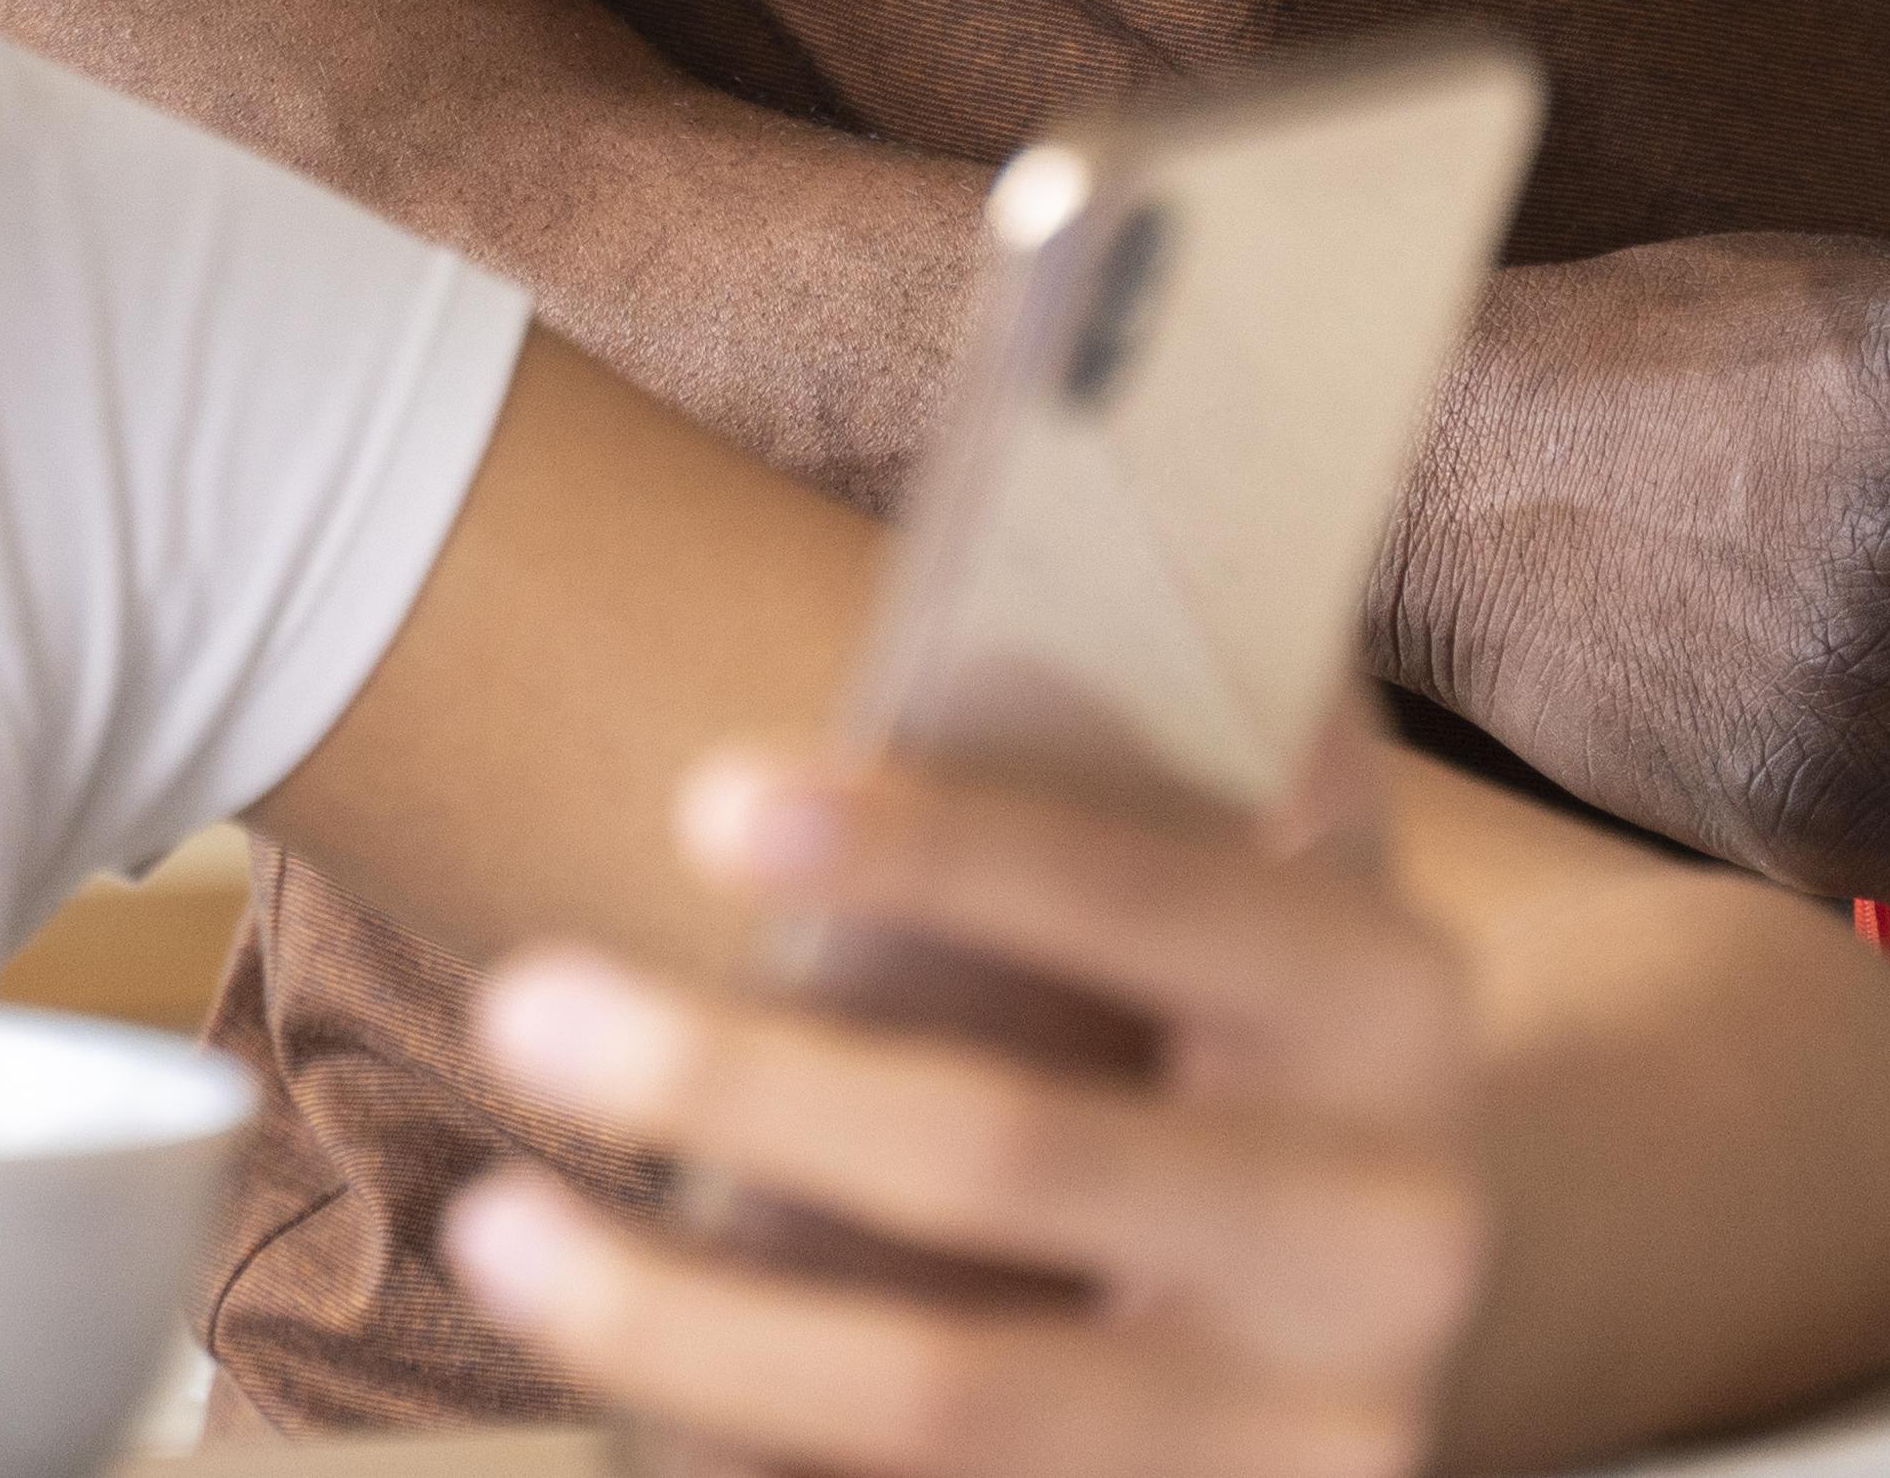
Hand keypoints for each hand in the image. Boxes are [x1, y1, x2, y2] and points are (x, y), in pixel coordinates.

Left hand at [435, 744, 1491, 1477]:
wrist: (1376, 1337)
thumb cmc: (1253, 1062)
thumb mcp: (1276, 906)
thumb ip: (1210, 750)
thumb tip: (1104, 508)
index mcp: (1397, 1008)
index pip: (1161, 900)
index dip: (942, 848)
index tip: (712, 796)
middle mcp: (1386, 1237)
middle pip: (1012, 1157)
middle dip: (741, 1080)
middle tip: (520, 1002)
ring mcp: (1301, 1442)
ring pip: (943, 1395)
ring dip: (685, 1320)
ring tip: (492, 1231)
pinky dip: (747, 1468)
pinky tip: (617, 1415)